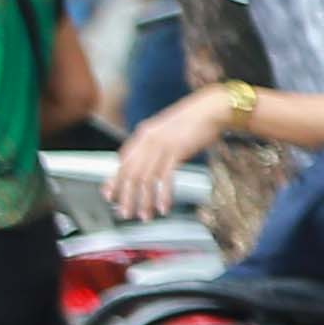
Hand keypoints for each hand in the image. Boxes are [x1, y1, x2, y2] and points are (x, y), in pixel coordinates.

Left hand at [106, 79, 241, 222]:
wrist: (212, 108)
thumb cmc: (195, 120)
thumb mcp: (168, 130)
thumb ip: (154, 144)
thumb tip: (147, 162)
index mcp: (143, 135)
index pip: (122, 162)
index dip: (115, 181)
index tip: (110, 196)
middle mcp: (148, 140)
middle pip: (130, 174)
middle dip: (126, 197)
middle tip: (125, 213)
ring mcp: (161, 145)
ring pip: (145, 179)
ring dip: (144, 201)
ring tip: (145, 215)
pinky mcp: (177, 151)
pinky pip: (165, 178)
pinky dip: (163, 195)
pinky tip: (164, 207)